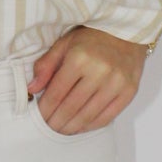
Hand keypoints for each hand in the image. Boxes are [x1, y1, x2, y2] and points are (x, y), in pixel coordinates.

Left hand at [26, 25, 147, 134]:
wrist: (127, 31)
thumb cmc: (92, 37)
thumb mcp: (64, 43)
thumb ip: (46, 65)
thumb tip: (32, 88)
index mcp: (79, 58)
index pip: (57, 93)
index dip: (45, 109)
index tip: (39, 117)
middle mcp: (99, 71)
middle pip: (71, 107)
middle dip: (56, 121)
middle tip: (48, 128)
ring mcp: (116, 83)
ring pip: (88, 115)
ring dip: (72, 127)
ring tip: (62, 130)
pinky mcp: (129, 91)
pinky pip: (107, 116)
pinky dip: (91, 126)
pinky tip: (80, 127)